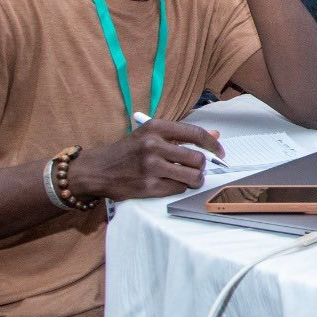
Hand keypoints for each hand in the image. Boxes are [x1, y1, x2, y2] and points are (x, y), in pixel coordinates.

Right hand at [65, 119, 224, 199]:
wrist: (96, 169)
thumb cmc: (128, 151)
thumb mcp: (150, 135)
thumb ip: (181, 135)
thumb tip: (215, 135)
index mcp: (155, 128)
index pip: (195, 134)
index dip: (213, 144)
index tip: (220, 151)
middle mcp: (153, 145)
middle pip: (197, 158)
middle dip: (201, 165)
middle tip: (195, 168)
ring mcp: (150, 167)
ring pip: (192, 176)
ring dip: (195, 179)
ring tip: (188, 178)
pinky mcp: (148, 186)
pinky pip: (179, 188)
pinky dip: (179, 187)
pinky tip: (170, 183)